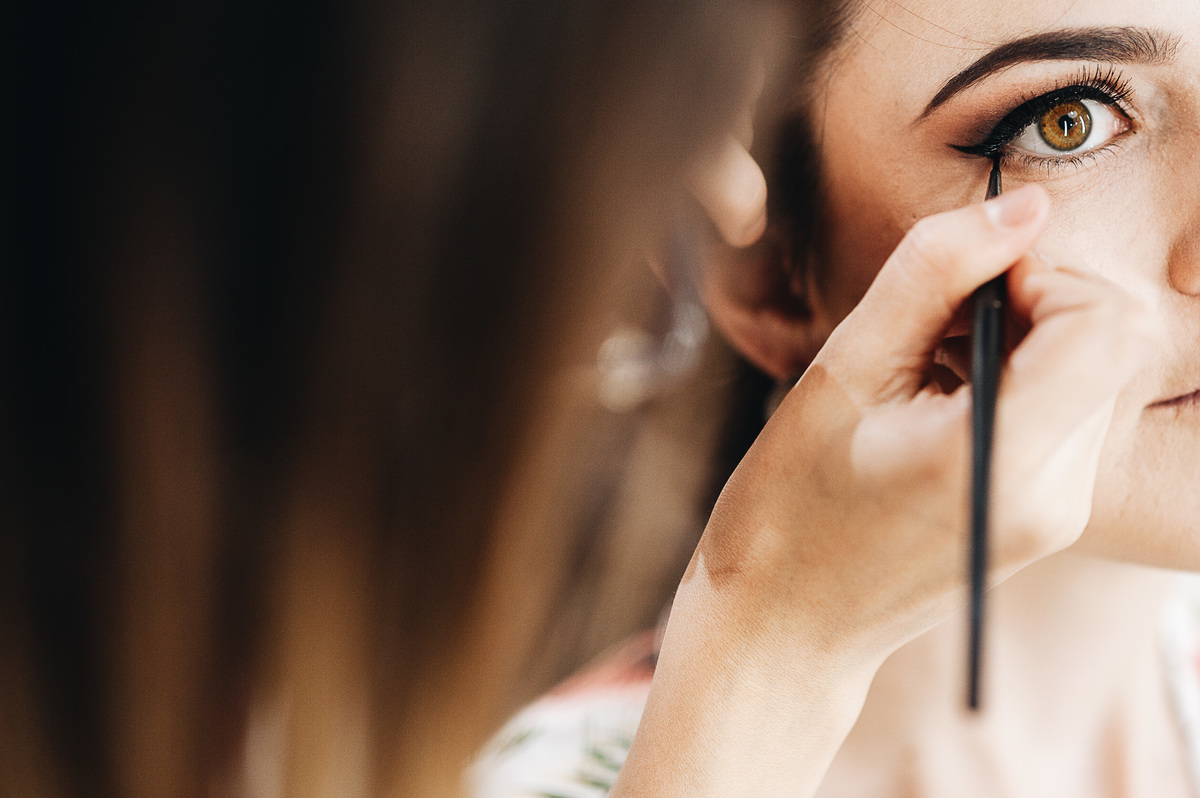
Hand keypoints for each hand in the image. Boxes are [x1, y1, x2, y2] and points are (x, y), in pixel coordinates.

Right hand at [613, 185, 1160, 797]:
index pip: (1102, 319)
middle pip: (1112, 341)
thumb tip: (1022, 206)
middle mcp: (1055, 493)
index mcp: (1002, 458)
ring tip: (932, 366)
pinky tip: (943, 400)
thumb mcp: (842, 371)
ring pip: (1096, 373)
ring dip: (1026, 339)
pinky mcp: (1047, 518)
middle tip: (941, 321)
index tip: (962, 284)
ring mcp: (1058, 513)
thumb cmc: (788, 505)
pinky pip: (1069, 415)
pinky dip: (1019, 381)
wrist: (784, 626)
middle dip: (1036, 300)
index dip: (1041, 272)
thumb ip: (933, 274)